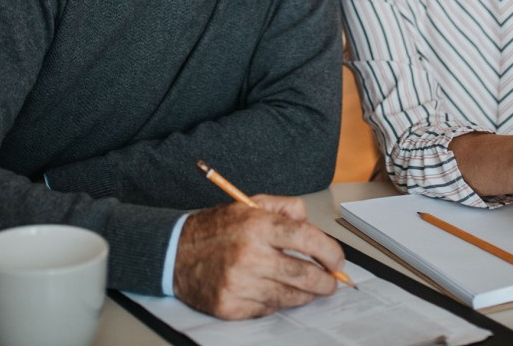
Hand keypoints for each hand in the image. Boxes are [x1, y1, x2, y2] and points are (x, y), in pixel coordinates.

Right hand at [172, 194, 343, 318]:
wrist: (174, 253)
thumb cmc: (216, 229)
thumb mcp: (250, 204)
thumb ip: (284, 207)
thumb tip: (311, 223)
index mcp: (256, 225)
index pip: (307, 238)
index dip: (330, 252)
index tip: (338, 261)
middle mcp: (249, 255)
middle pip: (304, 274)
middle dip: (325, 281)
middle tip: (332, 282)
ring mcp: (239, 284)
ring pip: (289, 296)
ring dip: (306, 295)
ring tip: (311, 289)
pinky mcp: (230, 306)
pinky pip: (267, 309)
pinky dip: (277, 302)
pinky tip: (276, 292)